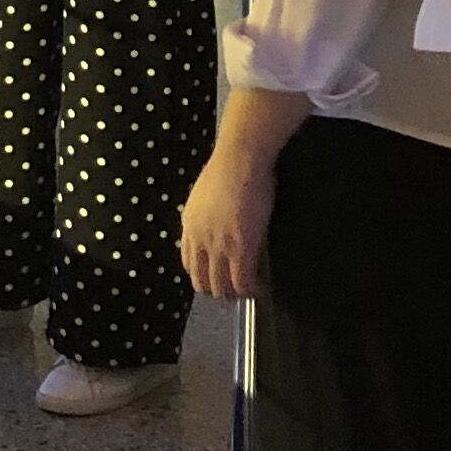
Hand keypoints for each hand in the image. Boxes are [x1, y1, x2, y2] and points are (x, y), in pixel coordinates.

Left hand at [181, 146, 276, 299]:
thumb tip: (216, 223)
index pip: (189, 264)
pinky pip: (243, 282)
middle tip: (237, 288)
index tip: (219, 277)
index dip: (204, 276)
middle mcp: (198, 240)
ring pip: (222, 287)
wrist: (240, 157)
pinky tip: (261, 288)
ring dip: (236, 293)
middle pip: (202, 282)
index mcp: (188, 226)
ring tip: (251, 290)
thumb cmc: (229, 167)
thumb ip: (206, 215)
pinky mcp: (241, 248)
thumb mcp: (204, 195)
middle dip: (219, 290)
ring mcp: (218, 246)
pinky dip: (252, 290)